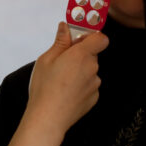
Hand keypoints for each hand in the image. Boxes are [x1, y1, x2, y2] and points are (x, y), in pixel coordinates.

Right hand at [24, 22, 108, 137]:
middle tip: (61, 62)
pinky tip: (66, 93)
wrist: (48, 118)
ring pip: (90, 71)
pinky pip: (89, 86)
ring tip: (61, 81)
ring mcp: (95, 84)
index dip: (92, 37)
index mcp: (81, 55)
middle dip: (80, 55)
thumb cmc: (45, 86)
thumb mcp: (46, 59)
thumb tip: (65, 27)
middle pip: (92, 55)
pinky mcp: (94, 98)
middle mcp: (92, 68)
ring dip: (80, 72)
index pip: (100, 38)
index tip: (79, 39)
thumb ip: (60, 42)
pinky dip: (80, 86)